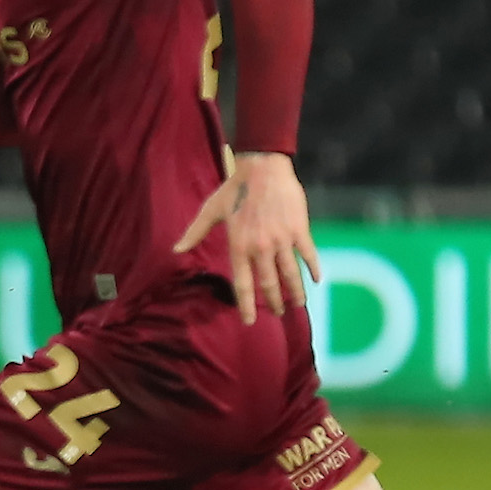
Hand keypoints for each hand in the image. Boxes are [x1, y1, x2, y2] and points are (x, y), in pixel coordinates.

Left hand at [173, 151, 321, 324]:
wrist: (262, 168)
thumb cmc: (234, 189)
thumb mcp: (210, 210)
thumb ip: (194, 233)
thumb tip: (175, 250)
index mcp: (238, 245)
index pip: (242, 283)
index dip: (247, 305)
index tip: (250, 321)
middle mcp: (260, 247)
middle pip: (268, 284)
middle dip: (273, 302)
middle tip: (278, 313)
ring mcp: (281, 239)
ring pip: (290, 274)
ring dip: (294, 292)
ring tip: (297, 305)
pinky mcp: (298, 229)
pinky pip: (308, 254)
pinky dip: (313, 269)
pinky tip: (316, 280)